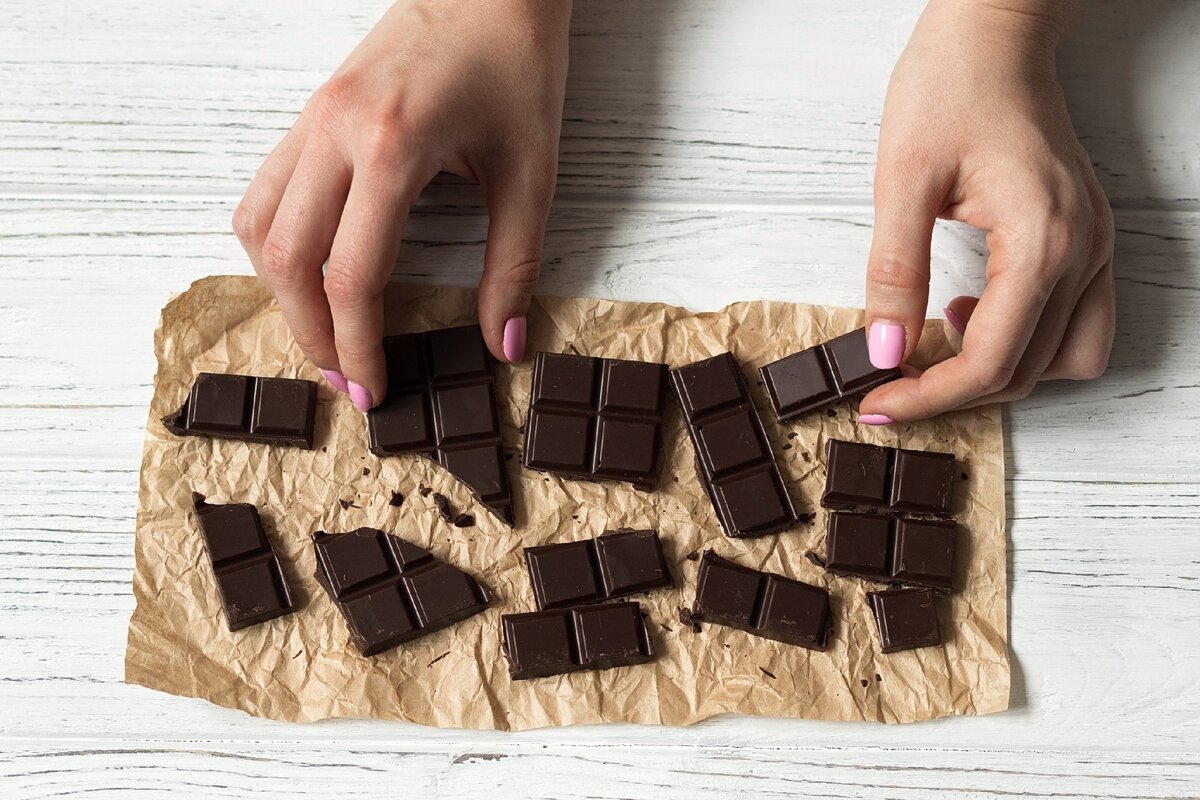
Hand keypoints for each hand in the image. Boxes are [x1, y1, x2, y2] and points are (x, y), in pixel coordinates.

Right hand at [233, 0, 570, 409]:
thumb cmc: (515, 65)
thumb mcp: (532, 172)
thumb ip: (514, 264)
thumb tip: (505, 344)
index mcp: (392, 147)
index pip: (352, 276)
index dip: (360, 347)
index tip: (377, 391)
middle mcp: (334, 133)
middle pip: (290, 262)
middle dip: (315, 337)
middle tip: (350, 382)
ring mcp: (311, 120)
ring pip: (260, 229)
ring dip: (284, 296)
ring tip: (326, 340)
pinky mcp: (307, 116)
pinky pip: (264, 195)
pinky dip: (275, 248)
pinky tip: (308, 277)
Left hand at [858, 0, 1114, 423]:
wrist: (994, 35)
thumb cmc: (950, 87)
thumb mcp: (901, 180)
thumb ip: (895, 271)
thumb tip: (883, 350)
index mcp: (1041, 240)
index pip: (991, 360)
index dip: (929, 396)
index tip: (877, 405)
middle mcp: (1083, 251)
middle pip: (1028, 371)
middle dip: (955, 391)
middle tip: (891, 387)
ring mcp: (1094, 245)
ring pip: (1066, 358)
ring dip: (1002, 371)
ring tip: (940, 342)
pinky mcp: (1086, 238)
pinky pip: (1075, 323)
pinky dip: (1028, 340)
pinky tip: (974, 314)